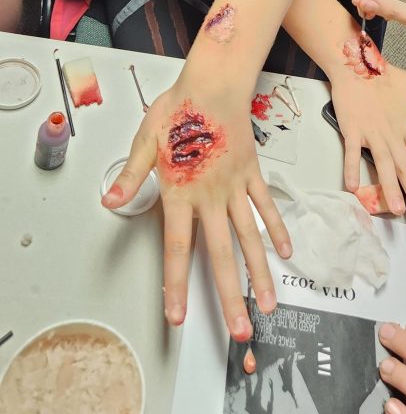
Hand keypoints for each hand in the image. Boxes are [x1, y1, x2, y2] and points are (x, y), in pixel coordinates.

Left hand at [101, 81, 291, 337]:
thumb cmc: (179, 108)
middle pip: (221, 254)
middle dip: (230, 297)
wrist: (215, 82)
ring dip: (259, 274)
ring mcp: (235, 186)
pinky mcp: (252, 173)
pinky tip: (286, 252)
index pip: (177, 248)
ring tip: (269, 305)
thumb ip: (132, 176)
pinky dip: (276, 228)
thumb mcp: (146, 141)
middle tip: (239, 331)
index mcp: (181, 191)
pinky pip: (265, 206)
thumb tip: (111, 200)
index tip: (178, 315)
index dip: (176, 284)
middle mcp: (211, 195)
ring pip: (250, 237)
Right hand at [331, 62, 405, 222]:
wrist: (356, 63)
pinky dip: (352, 170)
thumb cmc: (384, 75)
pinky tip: (353, 188)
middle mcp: (392, 135)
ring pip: (384, 166)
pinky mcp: (352, 130)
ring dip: (390, 188)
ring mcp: (372, 134)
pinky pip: (352, 154)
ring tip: (397, 209)